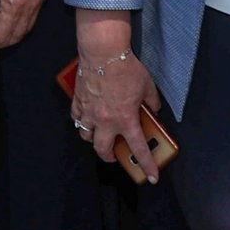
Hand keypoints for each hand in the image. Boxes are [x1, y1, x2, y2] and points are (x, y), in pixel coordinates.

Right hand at [68, 45, 163, 180]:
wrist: (103, 52)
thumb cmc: (127, 68)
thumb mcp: (147, 87)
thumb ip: (151, 102)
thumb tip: (152, 110)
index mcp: (125, 120)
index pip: (138, 148)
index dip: (147, 165)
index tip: (152, 177)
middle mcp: (105, 121)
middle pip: (103, 150)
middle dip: (110, 157)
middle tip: (115, 155)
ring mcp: (89, 112)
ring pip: (86, 136)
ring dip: (93, 139)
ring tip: (100, 135)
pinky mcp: (78, 101)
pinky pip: (76, 117)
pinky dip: (81, 120)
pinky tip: (86, 117)